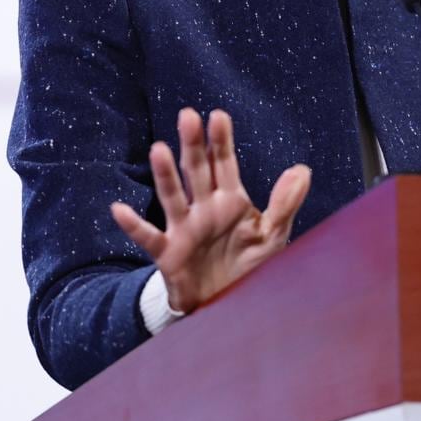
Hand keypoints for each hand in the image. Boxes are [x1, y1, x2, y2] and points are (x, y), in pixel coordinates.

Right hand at [109, 106, 311, 315]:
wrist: (227, 305)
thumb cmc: (249, 265)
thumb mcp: (273, 235)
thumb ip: (285, 204)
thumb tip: (302, 169)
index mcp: (230, 200)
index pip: (224, 163)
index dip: (221, 140)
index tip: (218, 115)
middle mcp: (204, 208)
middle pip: (196, 171)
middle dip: (193, 145)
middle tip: (188, 115)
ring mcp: (183, 228)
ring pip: (172, 196)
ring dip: (165, 174)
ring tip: (159, 150)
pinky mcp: (168, 253)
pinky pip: (148, 237)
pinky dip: (133, 225)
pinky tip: (118, 209)